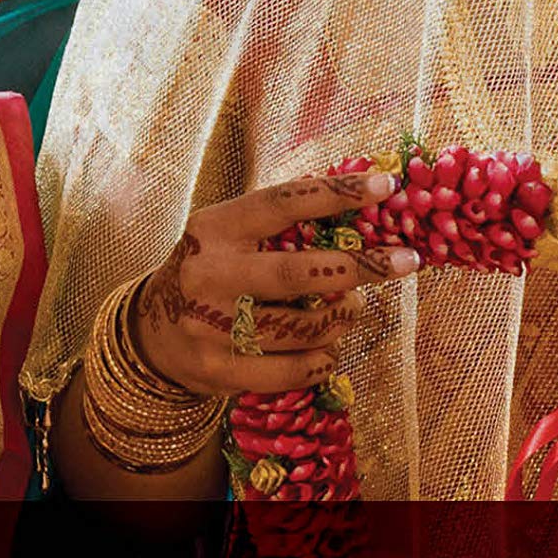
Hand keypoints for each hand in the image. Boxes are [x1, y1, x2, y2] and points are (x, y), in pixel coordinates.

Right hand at [135, 173, 417, 398]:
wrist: (150, 335)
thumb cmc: (211, 273)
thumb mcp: (229, 236)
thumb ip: (279, 224)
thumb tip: (361, 205)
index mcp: (213, 229)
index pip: (282, 203)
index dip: (338, 194)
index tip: (387, 186)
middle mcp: (209, 275)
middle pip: (299, 273)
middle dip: (362, 267)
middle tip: (406, 260)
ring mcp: (210, 327)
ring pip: (302, 328)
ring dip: (342, 318)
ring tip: (352, 309)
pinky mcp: (218, 371)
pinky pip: (291, 371)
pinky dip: (322, 360)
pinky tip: (330, 350)